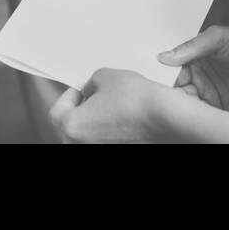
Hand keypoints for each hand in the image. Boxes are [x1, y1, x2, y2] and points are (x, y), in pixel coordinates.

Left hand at [49, 68, 174, 142]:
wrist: (170, 118)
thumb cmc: (138, 100)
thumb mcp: (103, 76)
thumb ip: (89, 85)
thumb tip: (90, 92)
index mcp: (72, 127)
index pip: (58, 111)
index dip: (68, 96)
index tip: (77, 90)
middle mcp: (83, 146)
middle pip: (71, 128)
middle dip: (80, 111)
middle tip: (92, 97)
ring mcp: (103, 152)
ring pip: (89, 137)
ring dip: (94, 123)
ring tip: (110, 107)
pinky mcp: (121, 153)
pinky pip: (106, 142)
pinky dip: (109, 133)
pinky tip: (122, 120)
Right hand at [157, 25, 228, 110]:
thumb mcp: (219, 38)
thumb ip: (192, 46)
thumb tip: (164, 57)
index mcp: (195, 61)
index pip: (172, 71)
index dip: (163, 76)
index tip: (155, 80)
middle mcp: (200, 80)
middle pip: (177, 91)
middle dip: (171, 95)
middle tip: (165, 97)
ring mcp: (212, 97)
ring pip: (190, 107)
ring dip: (185, 108)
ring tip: (182, 106)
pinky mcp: (225, 112)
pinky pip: (207, 118)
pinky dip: (201, 118)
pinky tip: (199, 115)